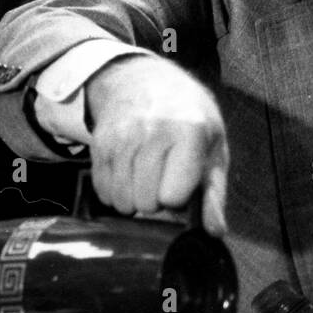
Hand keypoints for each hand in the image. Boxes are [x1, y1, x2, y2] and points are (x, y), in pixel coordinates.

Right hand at [84, 55, 227, 235]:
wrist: (145, 81)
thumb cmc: (188, 119)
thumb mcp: (213, 148)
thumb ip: (213, 192)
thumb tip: (214, 231)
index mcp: (189, 131)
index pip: (173, 196)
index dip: (179, 197)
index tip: (183, 183)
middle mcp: (151, 131)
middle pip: (146, 202)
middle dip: (157, 200)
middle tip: (164, 179)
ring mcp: (121, 136)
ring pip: (122, 201)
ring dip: (135, 199)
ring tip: (148, 177)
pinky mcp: (99, 142)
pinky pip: (103, 191)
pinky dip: (116, 192)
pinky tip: (130, 174)